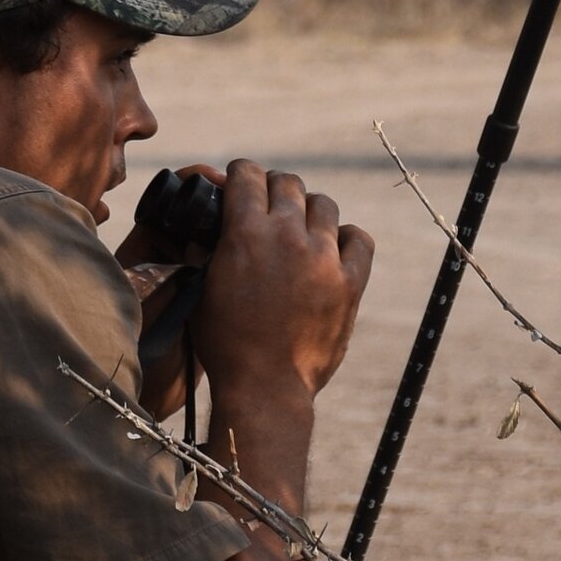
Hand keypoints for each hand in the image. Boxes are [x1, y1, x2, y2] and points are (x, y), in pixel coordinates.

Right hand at [193, 161, 372, 412]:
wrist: (264, 386)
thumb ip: (207, 252)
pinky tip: (333, 248)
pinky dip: (346, 238)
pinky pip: (358, 239)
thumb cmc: (225, 344)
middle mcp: (288, 235)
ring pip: (323, 205)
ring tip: (301, 228)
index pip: (248, 174)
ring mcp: (323, 257)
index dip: (241, 174)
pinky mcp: (350, 282)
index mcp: (246, 232)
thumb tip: (208, 232)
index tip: (241, 182)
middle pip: (288, 183)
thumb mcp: (202, 290)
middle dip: (274, 188)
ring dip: (308, 210)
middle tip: (270, 206)